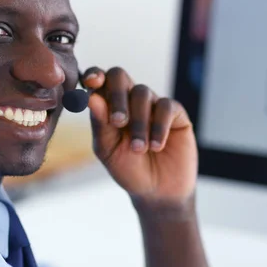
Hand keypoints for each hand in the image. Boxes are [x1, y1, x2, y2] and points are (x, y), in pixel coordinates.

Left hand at [82, 67, 197, 206]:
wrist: (158, 191)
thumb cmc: (128, 169)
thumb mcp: (108, 150)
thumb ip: (100, 124)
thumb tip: (91, 97)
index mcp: (107, 105)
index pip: (98, 80)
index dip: (94, 74)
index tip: (91, 82)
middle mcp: (129, 99)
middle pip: (119, 76)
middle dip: (117, 97)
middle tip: (118, 122)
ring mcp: (152, 104)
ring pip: (142, 93)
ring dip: (139, 122)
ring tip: (138, 149)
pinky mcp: (175, 113)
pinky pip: (165, 107)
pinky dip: (159, 126)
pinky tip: (157, 146)